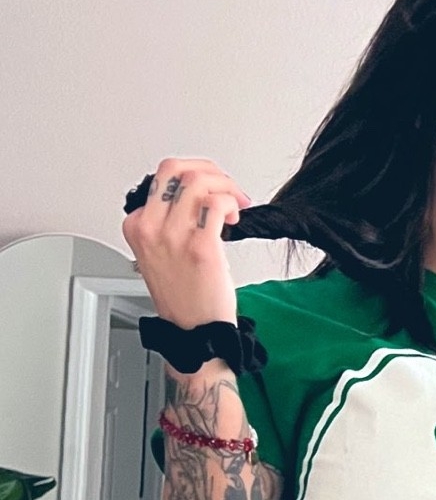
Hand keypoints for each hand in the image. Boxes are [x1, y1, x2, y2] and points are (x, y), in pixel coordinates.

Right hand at [121, 156, 250, 329]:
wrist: (195, 330)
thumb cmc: (184, 296)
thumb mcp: (160, 252)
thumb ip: (167, 221)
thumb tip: (197, 193)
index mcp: (137, 226)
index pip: (161, 177)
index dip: (193, 176)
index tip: (210, 189)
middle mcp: (150, 228)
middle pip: (175, 169)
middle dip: (208, 170)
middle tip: (225, 185)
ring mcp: (173, 237)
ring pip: (198, 182)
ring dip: (224, 186)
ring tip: (234, 203)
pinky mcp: (200, 247)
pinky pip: (216, 204)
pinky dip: (231, 202)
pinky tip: (234, 217)